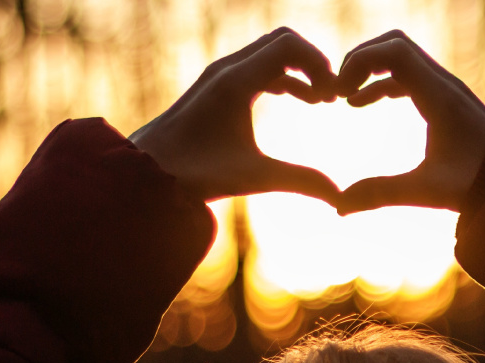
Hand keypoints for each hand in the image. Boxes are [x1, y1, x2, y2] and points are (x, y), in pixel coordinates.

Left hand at [129, 28, 340, 205]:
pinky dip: (281, 77)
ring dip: (298, 71)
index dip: (320, 64)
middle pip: (282, 42)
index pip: (289, 45)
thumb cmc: (194, 174)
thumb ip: (300, 182)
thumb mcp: (253, 177)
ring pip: (269, 54)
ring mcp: (218, 76)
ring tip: (319, 102)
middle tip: (331, 97)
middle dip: (313, 64)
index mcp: (236, 81)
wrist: (144, 173)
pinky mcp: (213, 88)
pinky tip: (296, 102)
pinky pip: (256, 68)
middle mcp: (226, 69)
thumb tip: (340, 198)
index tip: (334, 96)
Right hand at [334, 30, 484, 214]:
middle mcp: (443, 83)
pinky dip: (381, 82)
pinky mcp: (446, 99)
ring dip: (369, 71)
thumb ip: (381, 194)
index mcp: (438, 96)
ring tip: (344, 97)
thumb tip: (338, 207)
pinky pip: (407, 75)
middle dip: (360, 60)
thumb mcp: (426, 190)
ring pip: (400, 57)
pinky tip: (362, 104)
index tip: (339, 92)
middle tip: (337, 90)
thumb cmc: (477, 184)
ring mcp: (445, 88)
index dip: (360, 61)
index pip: (393, 51)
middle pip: (394, 44)